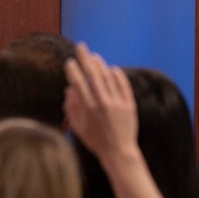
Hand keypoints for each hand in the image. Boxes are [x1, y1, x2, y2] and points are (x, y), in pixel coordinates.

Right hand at [64, 43, 137, 161]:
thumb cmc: (95, 140)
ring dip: (100, 64)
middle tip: (80, 46)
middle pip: (93, 75)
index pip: (78, 83)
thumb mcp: (77, 126)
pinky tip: (112, 68)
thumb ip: (72, 107)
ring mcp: (117, 103)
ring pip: (108, 77)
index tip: (69, 62)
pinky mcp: (129, 104)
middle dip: (85, 58)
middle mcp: (102, 103)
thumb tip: (69, 89)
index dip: (73, 70)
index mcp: (88, 108)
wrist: (119, 151)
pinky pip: (123, 85)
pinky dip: (117, 75)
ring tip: (94, 56)